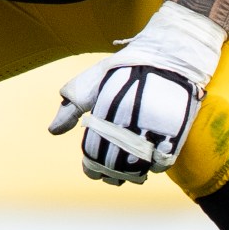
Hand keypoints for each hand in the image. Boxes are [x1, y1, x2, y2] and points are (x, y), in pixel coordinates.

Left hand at [50, 2, 223, 185]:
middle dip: (110, 174)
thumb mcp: (93, 81)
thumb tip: (53, 131)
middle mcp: (127, 124)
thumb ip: (71, 107)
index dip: (92, 167)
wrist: (169, 54)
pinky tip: (149, 163)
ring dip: (132, 175)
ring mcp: (152, 129)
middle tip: (110, 175)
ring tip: (130, 173)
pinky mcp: (175, 132)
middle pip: (115, 165)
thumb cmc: (125, 69)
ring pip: (138, 168)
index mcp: (104, 114)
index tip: (92, 168)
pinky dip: (154, 166)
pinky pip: (162, 162)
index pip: (93, 155)